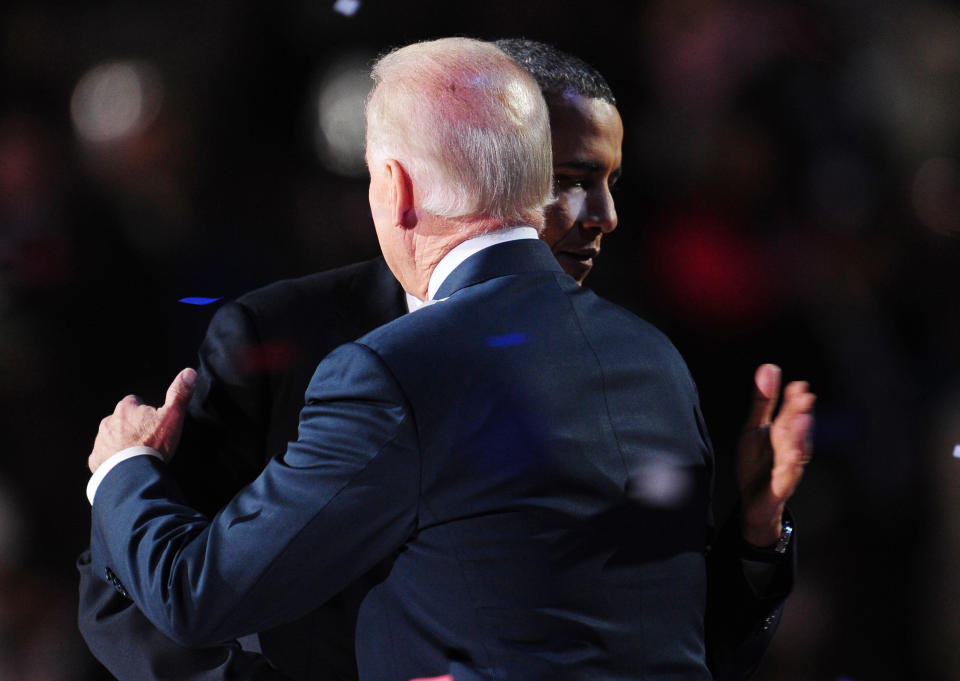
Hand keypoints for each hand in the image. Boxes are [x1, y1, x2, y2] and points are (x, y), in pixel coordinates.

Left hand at [88, 368, 196, 472]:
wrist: (134, 474)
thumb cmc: (153, 444)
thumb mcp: (172, 416)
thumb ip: (179, 393)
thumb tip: (189, 372)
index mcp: (126, 408)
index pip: (134, 402)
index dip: (145, 412)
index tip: (153, 423)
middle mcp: (109, 421)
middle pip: (122, 419)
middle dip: (132, 427)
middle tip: (147, 440)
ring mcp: (101, 441)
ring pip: (112, 436)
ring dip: (122, 442)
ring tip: (137, 453)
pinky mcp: (96, 459)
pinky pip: (103, 455)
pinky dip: (112, 458)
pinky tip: (125, 465)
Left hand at [737, 364, 814, 546]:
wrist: (754, 501)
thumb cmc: (757, 463)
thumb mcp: (754, 428)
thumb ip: (763, 401)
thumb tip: (769, 367)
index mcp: (783, 433)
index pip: (790, 413)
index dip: (794, 400)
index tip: (799, 385)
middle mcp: (790, 449)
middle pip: (795, 430)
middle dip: (800, 414)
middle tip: (804, 396)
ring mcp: (787, 468)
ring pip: (796, 453)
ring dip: (800, 438)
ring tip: (801, 421)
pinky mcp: (780, 487)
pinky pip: (786, 478)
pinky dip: (790, 470)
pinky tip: (791, 462)